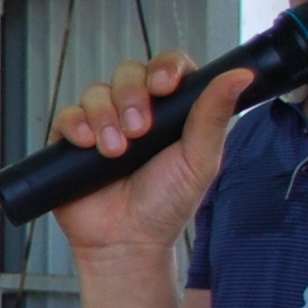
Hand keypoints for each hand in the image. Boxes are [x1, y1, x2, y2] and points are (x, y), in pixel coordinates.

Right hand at [47, 53, 253, 258]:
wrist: (125, 240)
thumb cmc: (166, 205)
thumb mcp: (199, 160)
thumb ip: (213, 116)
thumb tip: (240, 75)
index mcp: (171, 111)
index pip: (167, 67)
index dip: (164, 68)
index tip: (164, 86)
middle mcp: (137, 111)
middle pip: (128, 73)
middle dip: (131, 96)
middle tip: (138, 130)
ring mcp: (103, 124)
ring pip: (96, 92)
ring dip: (104, 116)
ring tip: (114, 150)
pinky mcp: (73, 140)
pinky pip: (67, 115)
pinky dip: (76, 125)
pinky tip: (88, 144)